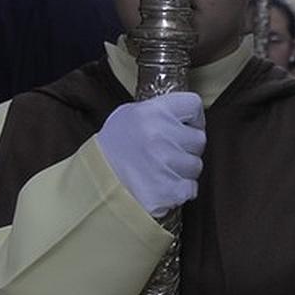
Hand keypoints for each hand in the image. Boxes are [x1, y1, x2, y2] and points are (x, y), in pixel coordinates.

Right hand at [95, 93, 205, 217]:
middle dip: (187, 147)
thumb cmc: (114, 147)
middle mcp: (161, 135)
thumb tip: (185, 116)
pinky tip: (163, 185)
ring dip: (183, 170)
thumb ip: (159, 111)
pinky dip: (180, 190)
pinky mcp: (169, 190)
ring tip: (161, 169)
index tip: (187, 126)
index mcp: (152, 112)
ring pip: (196, 165)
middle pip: (199, 139)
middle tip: (168, 152)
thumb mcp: (129, 115)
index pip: (194, 104)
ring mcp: (166, 164)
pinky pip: (191, 188)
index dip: (194, 117)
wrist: (95, 182)